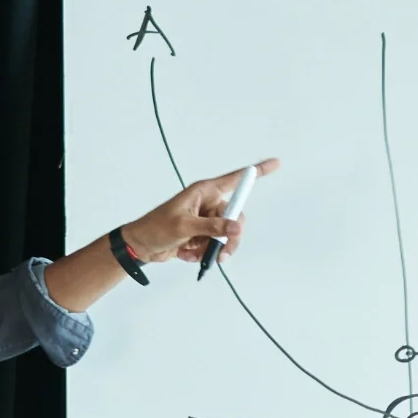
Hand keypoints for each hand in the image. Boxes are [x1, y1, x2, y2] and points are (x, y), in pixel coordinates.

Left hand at [129, 158, 280, 270]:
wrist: (141, 247)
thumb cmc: (156, 228)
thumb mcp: (184, 227)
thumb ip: (212, 228)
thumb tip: (236, 228)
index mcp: (204, 192)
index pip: (235, 179)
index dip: (256, 172)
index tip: (276, 163)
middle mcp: (208, 204)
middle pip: (235, 218)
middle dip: (228, 238)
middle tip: (221, 254)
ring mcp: (206, 220)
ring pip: (226, 236)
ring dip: (212, 249)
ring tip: (194, 253)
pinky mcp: (202, 235)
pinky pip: (214, 246)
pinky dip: (202, 253)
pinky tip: (186, 252)